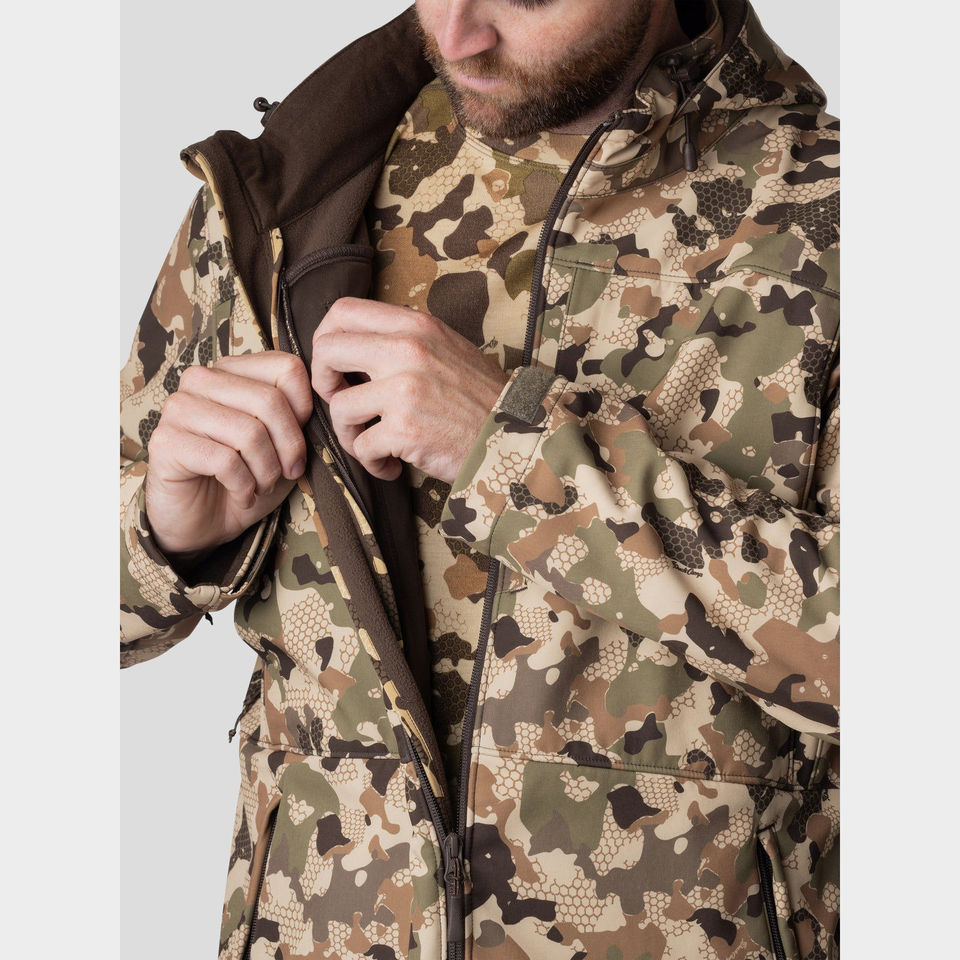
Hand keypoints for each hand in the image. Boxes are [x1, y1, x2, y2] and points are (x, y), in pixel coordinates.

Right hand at [144, 352, 312, 562]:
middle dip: (289, 447)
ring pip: (249, 432)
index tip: (296, 446)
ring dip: (266, 472)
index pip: (286, 368)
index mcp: (232, 370)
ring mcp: (178, 408)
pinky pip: (225, 461)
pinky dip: (244, 487)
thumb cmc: (246, 478)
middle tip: (285, 474)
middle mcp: (201, 380)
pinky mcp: (165, 442)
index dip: (303, 412)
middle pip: (270, 400)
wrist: (205, 524)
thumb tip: (325, 398)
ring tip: (261, 486)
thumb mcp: (284, 444)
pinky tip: (241, 496)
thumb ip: (300, 415)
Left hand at [312, 299, 509, 482]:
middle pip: (326, 352)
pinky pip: (361, 447)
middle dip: (324, 384)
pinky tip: (392, 465)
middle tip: (344, 404)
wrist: (515, 435)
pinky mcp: (405, 430)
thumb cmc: (480, 398)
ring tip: (373, 445)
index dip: (326, 340)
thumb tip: (354, 345)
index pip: (342, 311)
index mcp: (415, 325)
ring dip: (350, 435)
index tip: (337, 367)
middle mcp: (407, 349)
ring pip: (339, 408)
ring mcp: (405, 389)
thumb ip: (404, 340)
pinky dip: (372, 463)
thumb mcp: (446, 348)